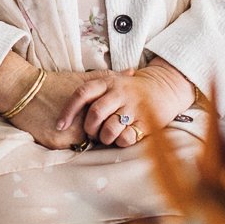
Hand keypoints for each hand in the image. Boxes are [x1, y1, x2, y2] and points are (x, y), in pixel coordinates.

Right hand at [0, 67, 103, 150]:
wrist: (23, 89)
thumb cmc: (55, 83)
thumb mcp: (84, 78)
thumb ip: (109, 77)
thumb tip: (131, 72)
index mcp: (95, 108)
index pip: (110, 124)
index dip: (105, 121)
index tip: (99, 117)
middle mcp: (86, 123)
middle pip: (98, 136)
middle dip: (94, 132)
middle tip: (82, 123)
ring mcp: (71, 135)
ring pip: (83, 144)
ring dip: (78, 139)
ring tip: (69, 127)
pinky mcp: (56, 143)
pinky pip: (67, 149)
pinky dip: (64, 142)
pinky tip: (57, 131)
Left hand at [59, 61, 192, 148]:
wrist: (164, 87)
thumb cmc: (130, 89)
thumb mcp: (112, 81)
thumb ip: (93, 91)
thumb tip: (67, 110)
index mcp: (108, 82)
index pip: (82, 94)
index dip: (68, 111)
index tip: (60, 126)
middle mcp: (120, 93)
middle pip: (95, 113)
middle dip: (89, 128)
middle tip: (92, 133)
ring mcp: (134, 107)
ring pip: (109, 129)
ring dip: (104, 138)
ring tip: (107, 136)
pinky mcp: (146, 122)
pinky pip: (126, 138)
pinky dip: (120, 142)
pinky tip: (121, 137)